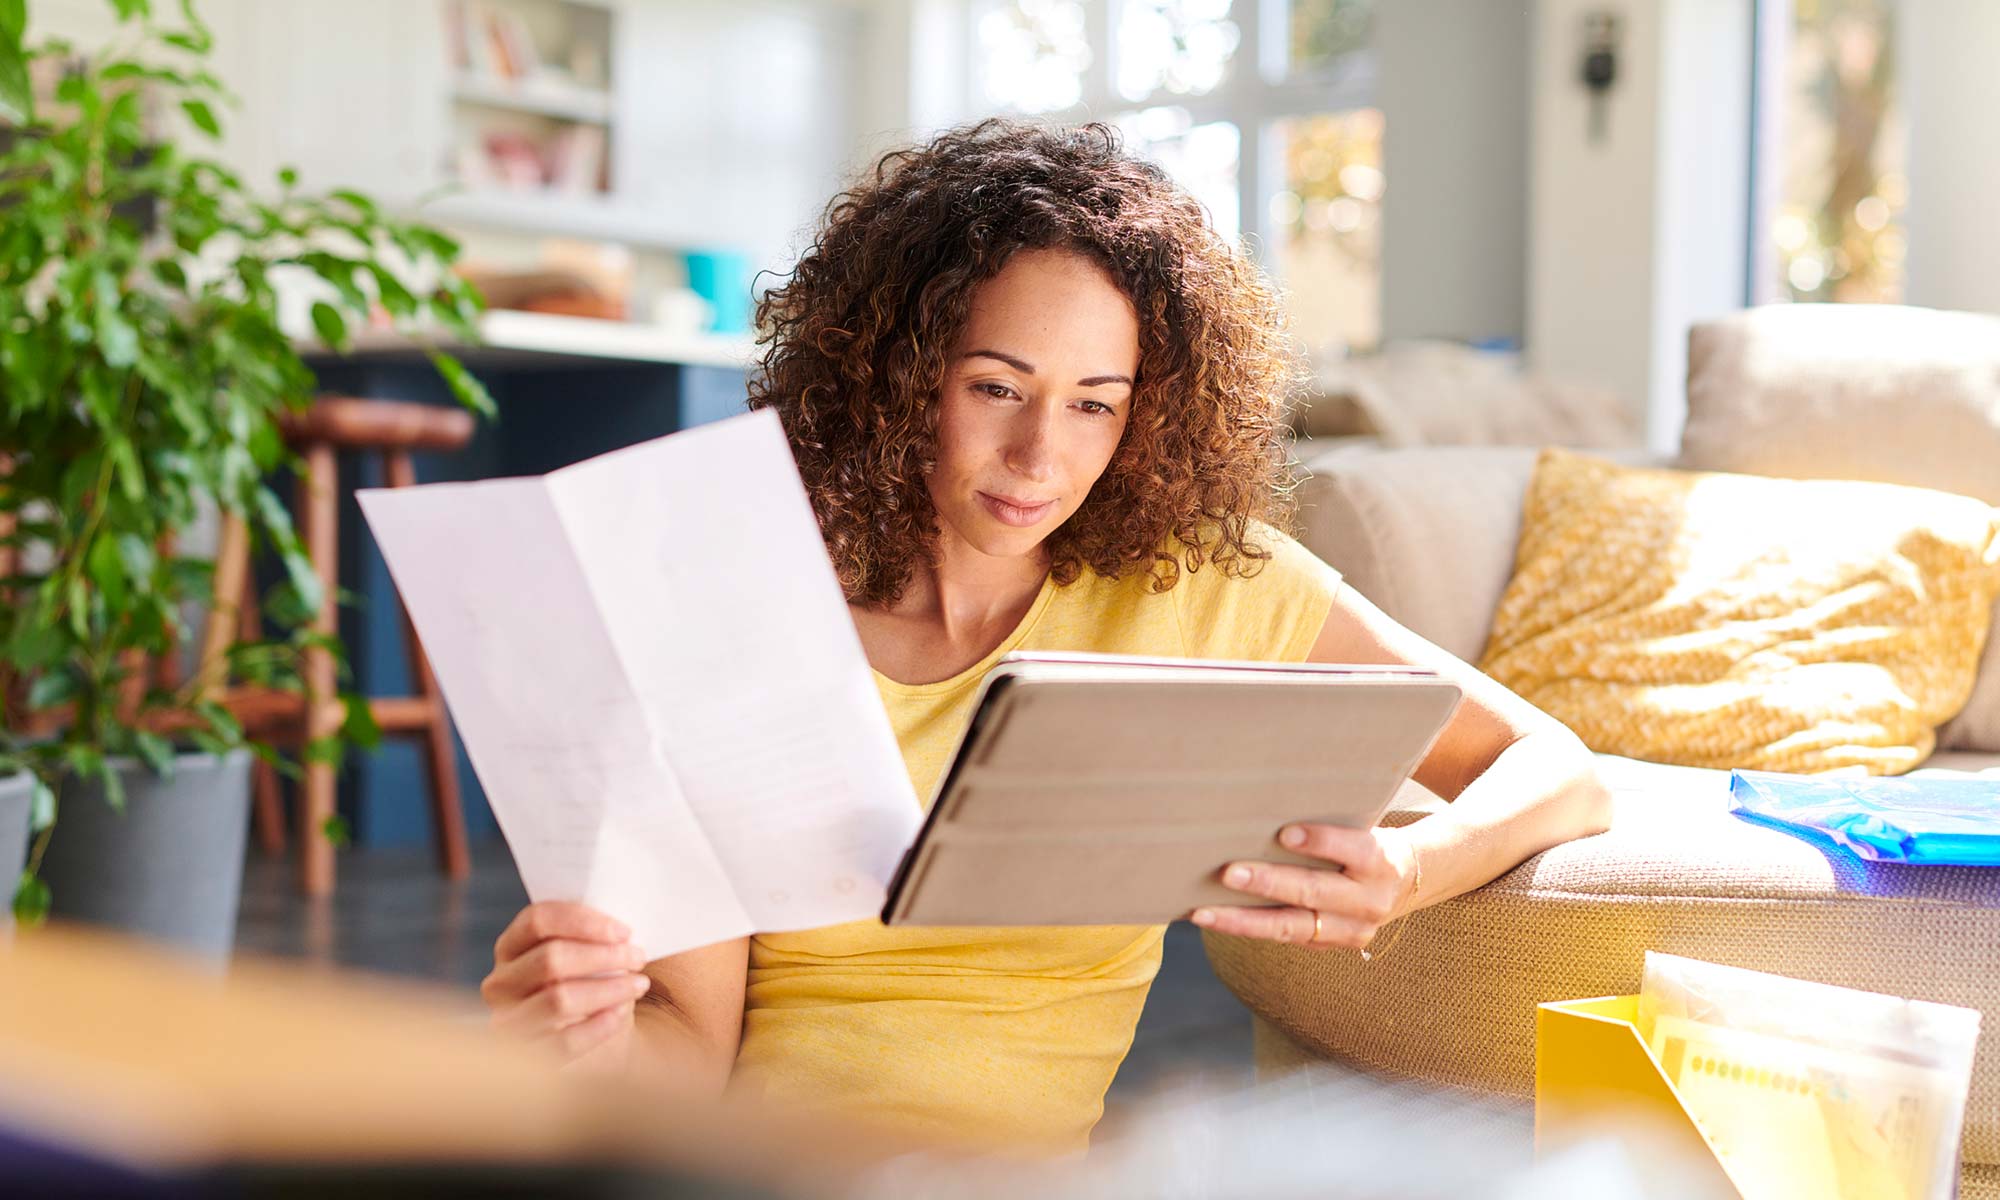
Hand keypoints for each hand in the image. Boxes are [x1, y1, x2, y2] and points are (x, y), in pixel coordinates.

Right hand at [481, 900, 651, 1067]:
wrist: (590, 1036)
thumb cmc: (590, 983)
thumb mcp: (585, 955)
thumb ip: (593, 936)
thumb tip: (622, 930)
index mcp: (511, 946)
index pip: (537, 920)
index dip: (583, 921)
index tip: (624, 931)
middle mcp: (500, 983)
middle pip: (550, 959)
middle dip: (602, 956)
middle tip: (638, 957)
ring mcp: (508, 1022)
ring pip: (559, 1000)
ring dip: (608, 989)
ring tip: (638, 985)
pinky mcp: (526, 1057)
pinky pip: (565, 1041)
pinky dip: (599, 1025)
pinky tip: (620, 1014)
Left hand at [1191, 824, 1417, 951]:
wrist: (1406, 882)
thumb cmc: (1366, 840)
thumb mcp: (1362, 825)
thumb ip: (1328, 821)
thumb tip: (1262, 805)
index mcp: (1380, 861)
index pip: (1352, 849)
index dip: (1319, 841)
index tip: (1284, 833)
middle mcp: (1369, 900)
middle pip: (1314, 892)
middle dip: (1268, 883)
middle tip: (1227, 873)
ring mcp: (1351, 930)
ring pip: (1292, 927)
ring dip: (1243, 920)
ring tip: (1203, 912)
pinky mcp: (1332, 946)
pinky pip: (1286, 939)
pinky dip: (1248, 929)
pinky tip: (1215, 919)